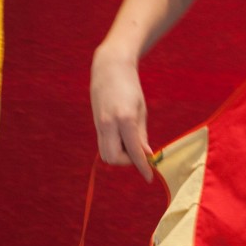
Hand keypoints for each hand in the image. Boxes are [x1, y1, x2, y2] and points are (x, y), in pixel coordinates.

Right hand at [91, 46, 152, 181]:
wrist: (109, 68)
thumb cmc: (130, 87)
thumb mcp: (141, 110)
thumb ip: (141, 135)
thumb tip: (146, 155)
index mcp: (124, 119)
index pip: (133, 151)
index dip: (142, 166)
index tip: (150, 177)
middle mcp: (108, 124)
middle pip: (113, 158)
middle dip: (127, 162)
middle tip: (139, 154)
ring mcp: (99, 124)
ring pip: (105, 154)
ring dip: (119, 156)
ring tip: (131, 144)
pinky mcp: (96, 123)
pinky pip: (103, 143)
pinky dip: (114, 147)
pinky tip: (123, 139)